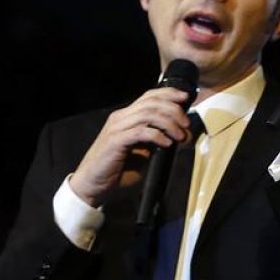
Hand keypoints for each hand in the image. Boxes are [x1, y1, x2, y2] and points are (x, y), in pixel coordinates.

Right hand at [69, 87, 196, 206]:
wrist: (93, 185)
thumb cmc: (118, 170)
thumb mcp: (143, 152)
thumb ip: (156, 140)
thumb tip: (180, 134)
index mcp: (126, 116)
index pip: (149, 96)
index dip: (169, 93)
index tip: (186, 98)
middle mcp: (121, 117)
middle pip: (152, 102)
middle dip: (174, 110)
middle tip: (186, 124)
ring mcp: (116, 128)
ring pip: (148, 114)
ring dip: (169, 123)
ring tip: (180, 136)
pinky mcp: (115, 141)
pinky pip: (140, 132)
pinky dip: (157, 135)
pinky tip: (167, 144)